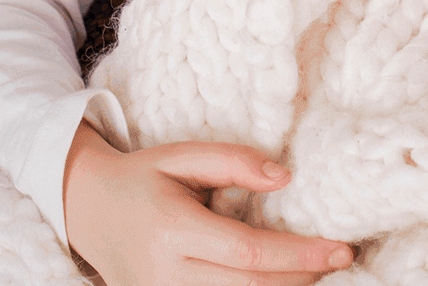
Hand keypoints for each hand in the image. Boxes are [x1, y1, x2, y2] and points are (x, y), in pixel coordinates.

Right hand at [63, 121, 353, 284]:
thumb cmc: (143, 178)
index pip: (248, 252)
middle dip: (301, 280)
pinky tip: (281, 284)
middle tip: (341, 262)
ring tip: (317, 275)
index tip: (341, 249)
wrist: (86, 210)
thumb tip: (285, 177)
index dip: (300, 255)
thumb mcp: (182, 155)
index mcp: (172, 230)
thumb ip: (234, 161)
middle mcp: (165, 274)